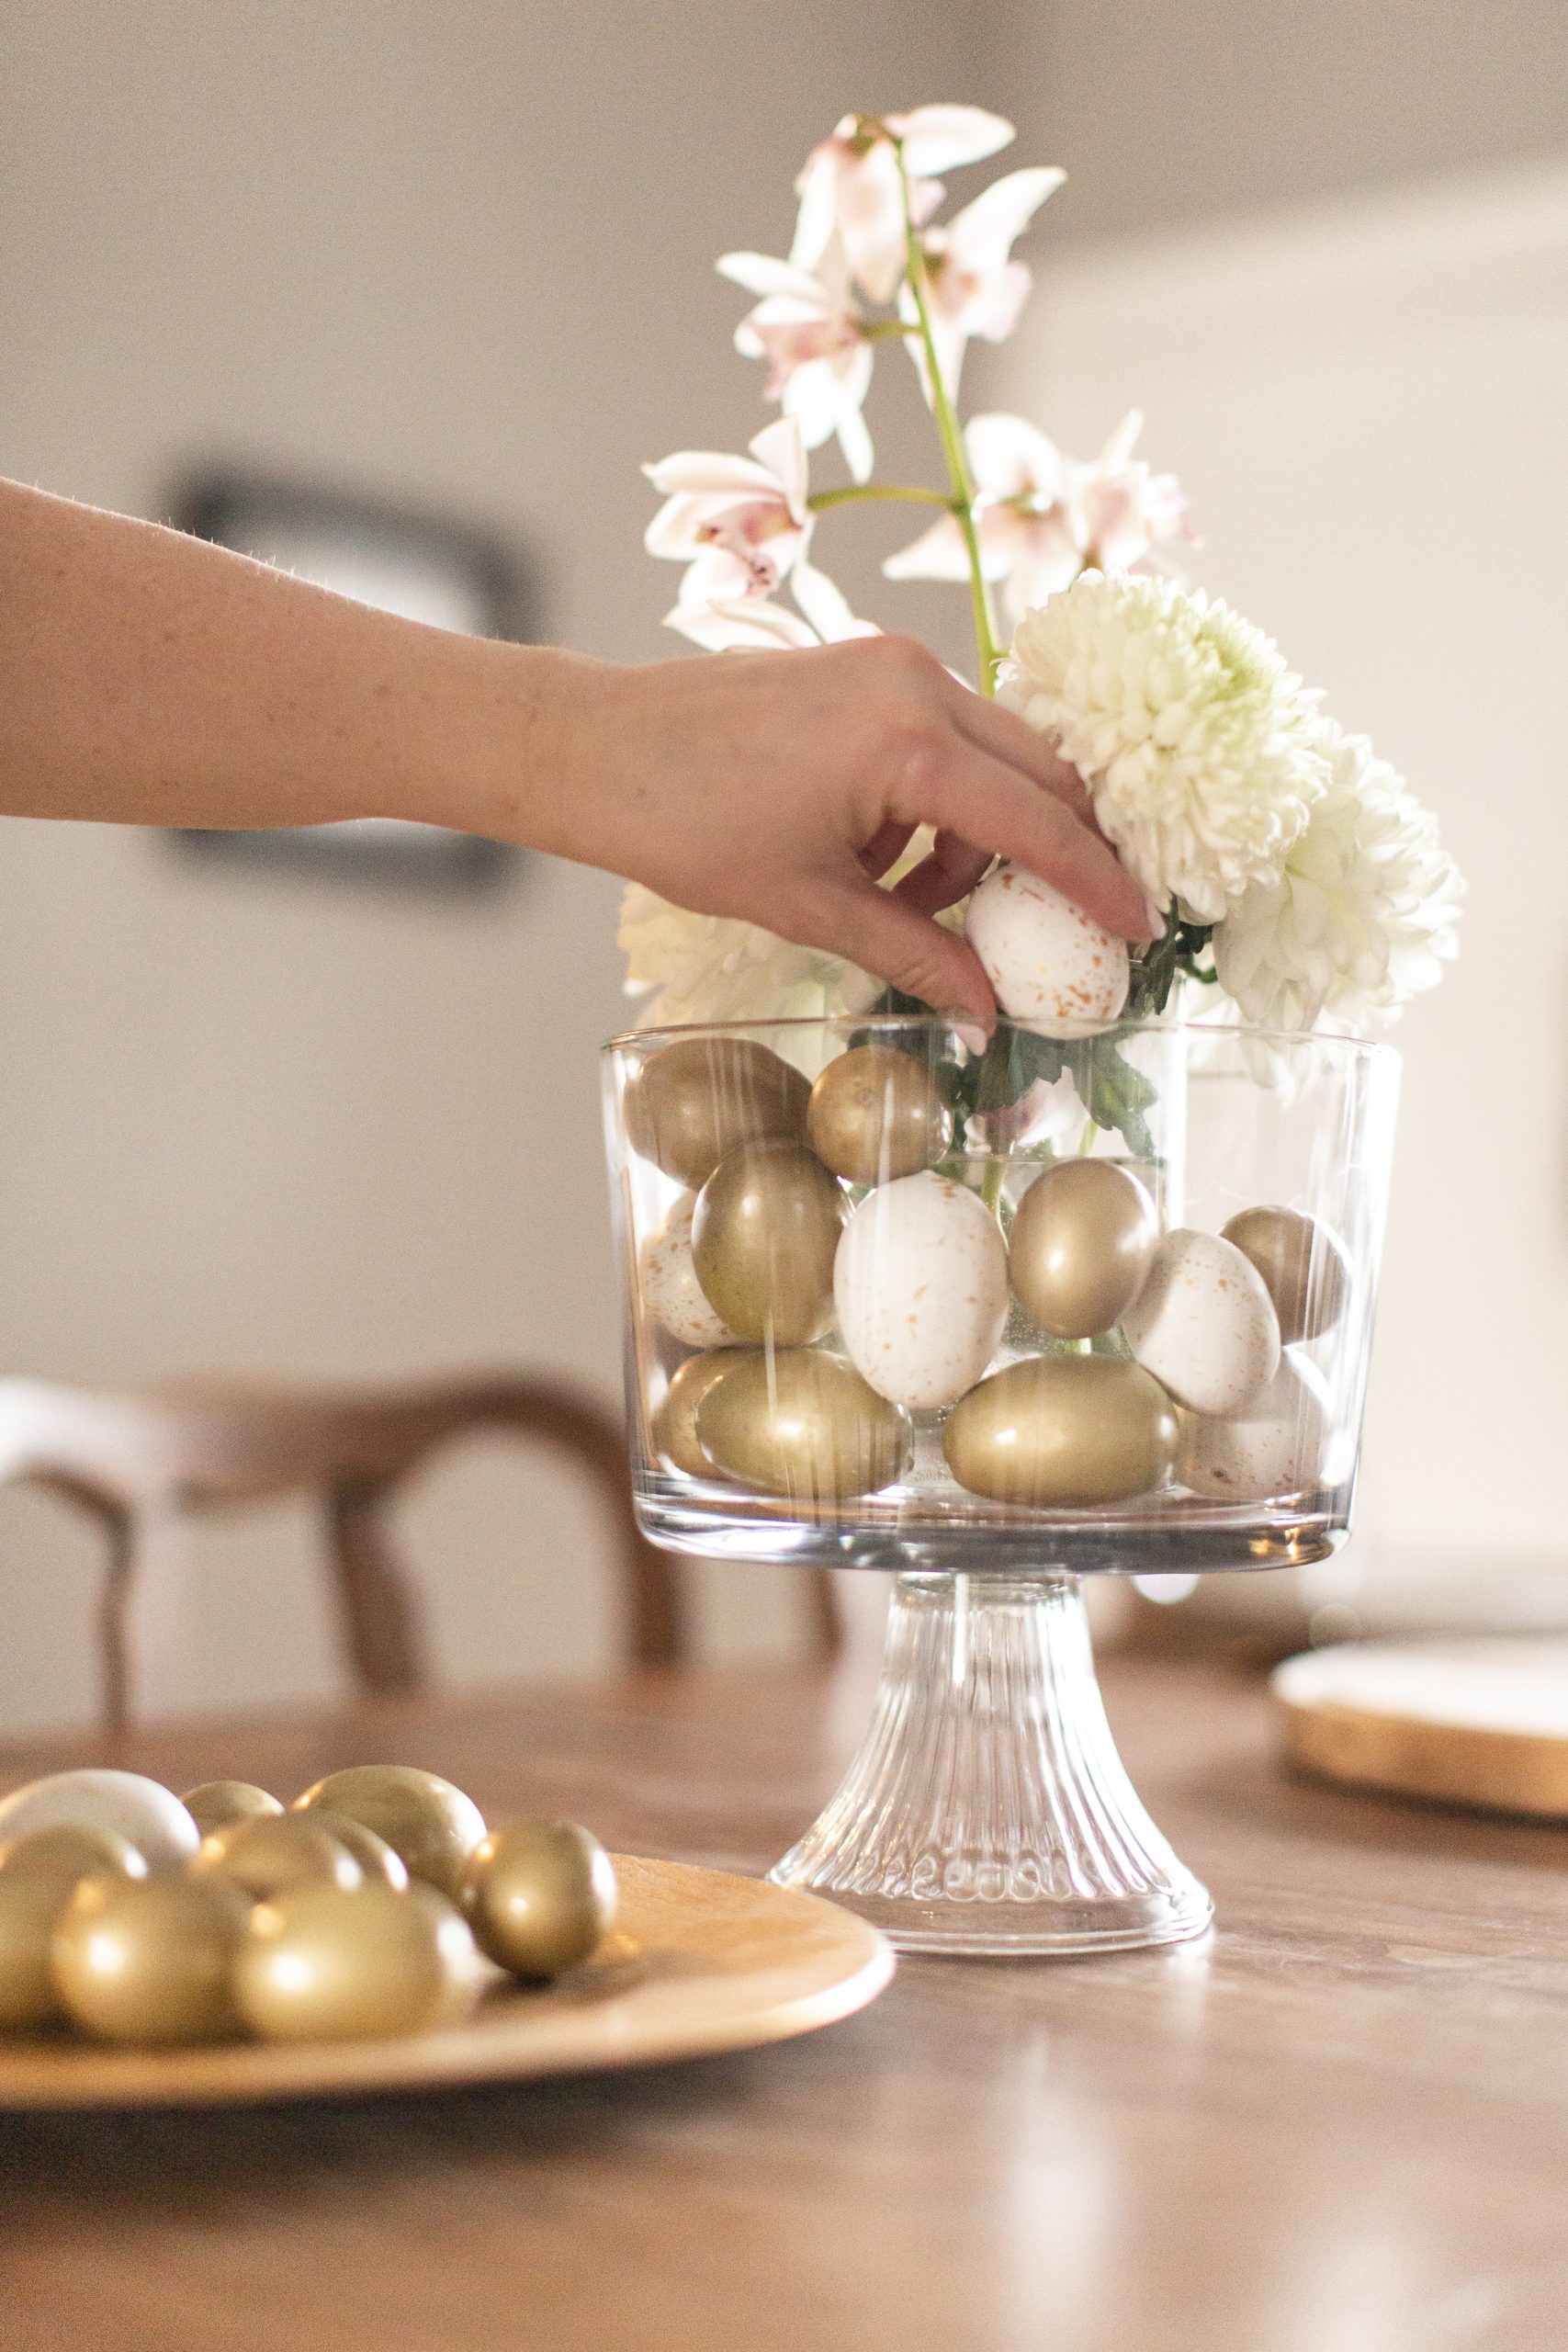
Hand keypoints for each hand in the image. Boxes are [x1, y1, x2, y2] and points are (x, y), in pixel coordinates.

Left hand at [539, 635, 1155, 1026]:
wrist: (601, 746)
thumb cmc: (686, 824)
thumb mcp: (811, 907)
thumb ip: (912, 955)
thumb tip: (983, 1013)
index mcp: (906, 746)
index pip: (1041, 823)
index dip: (1098, 884)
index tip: (1139, 928)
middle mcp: (916, 685)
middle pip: (1043, 777)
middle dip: (1057, 855)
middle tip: (1064, 925)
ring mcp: (895, 664)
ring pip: (997, 760)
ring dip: (982, 838)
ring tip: (912, 900)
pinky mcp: (872, 665)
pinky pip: (947, 739)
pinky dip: (940, 803)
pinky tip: (879, 851)